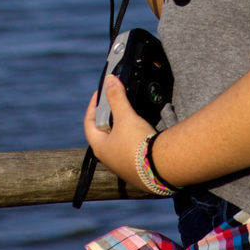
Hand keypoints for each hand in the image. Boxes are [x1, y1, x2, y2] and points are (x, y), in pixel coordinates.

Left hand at [83, 75, 158, 189]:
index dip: (93, 106)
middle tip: (116, 104)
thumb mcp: (125, 117)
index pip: (89, 123)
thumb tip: (109, 80)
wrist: (160, 167)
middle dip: (108, 117)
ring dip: (121, 129)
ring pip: (117, 143)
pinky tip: (142, 134)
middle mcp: (108, 159)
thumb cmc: (137, 143)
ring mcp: (122, 166)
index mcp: (100, 148)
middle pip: (103, 133)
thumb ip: (116, 98)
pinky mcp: (137, 169)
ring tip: (130, 117)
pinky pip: (131, 151)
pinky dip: (133, 139)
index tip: (99, 94)